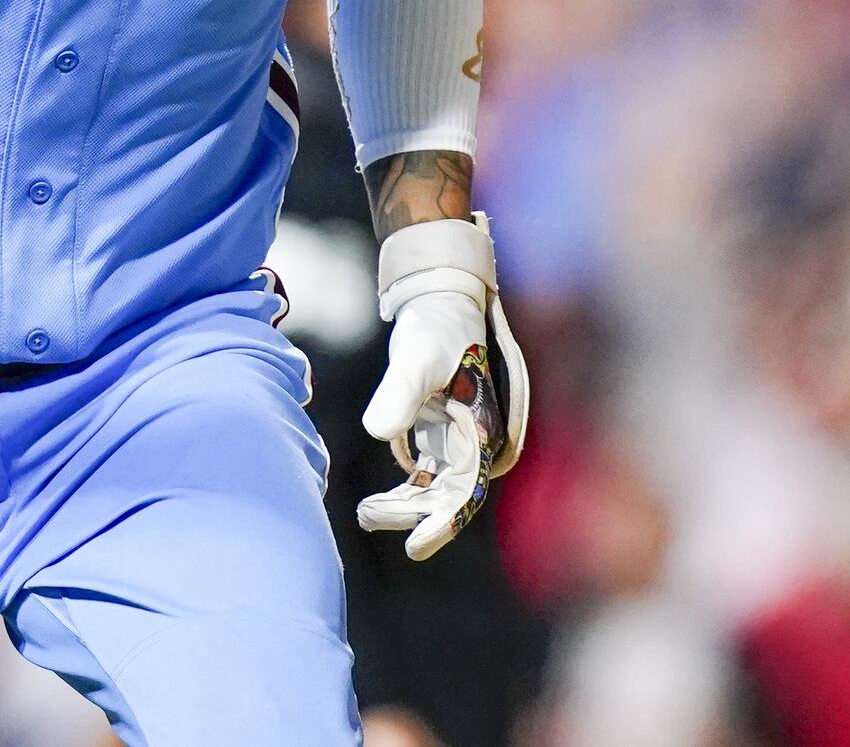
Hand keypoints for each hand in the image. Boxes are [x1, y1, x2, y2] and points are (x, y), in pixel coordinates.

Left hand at [356, 215, 527, 558]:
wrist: (440, 303)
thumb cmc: (436, 327)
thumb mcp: (416, 357)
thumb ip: (399, 392)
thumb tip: (379, 432)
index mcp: (483, 431)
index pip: (465, 489)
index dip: (442, 520)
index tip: (415, 545)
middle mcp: (476, 442)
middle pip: (448, 496)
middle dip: (414, 515)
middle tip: (370, 516)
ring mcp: (458, 439)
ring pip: (434, 488)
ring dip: (405, 505)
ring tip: (366, 512)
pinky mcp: (440, 433)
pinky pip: (425, 474)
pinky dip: (404, 489)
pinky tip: (375, 501)